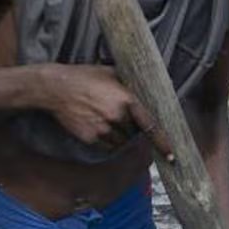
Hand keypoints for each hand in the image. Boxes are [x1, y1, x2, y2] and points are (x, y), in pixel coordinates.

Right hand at [45, 65, 175, 158]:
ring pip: (121, 143)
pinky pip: (107, 147)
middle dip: (132, 129)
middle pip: (134, 134)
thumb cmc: (84, 77)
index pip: (150, 125)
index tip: (171, 155)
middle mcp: (117, 117)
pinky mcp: (91, 138)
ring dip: (121, 137)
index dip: (162, 142)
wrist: (56, 88)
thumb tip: (144, 87)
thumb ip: (128, 83)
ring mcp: (103, 129)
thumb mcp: (110, 73)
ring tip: (106, 120)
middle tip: (120, 118)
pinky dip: (108, 141)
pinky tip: (98, 125)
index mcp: (126, 100)